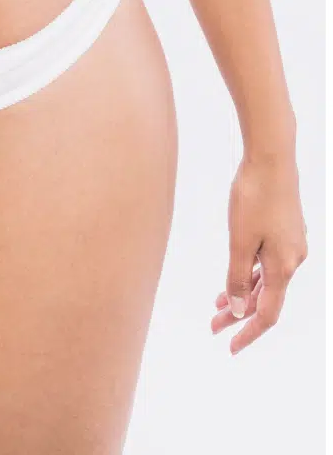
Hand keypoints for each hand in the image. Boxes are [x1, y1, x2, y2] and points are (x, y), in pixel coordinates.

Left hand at [211, 151, 307, 353]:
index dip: (248, 332)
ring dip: (243, 294)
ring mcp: (290, 245)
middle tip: (214, 327)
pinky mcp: (284, 231)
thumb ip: (238, 277)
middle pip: (266, 298)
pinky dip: (250, 274)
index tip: (230, 347)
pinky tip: (236, 276)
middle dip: (240, 315)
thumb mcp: (240, 240)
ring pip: (265, 280)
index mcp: (283, 267)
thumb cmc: (254, 196)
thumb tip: (238, 310)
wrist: (271, 159)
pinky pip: (266, 263)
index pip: (267, 313)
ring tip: (217, 305)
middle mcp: (292, 260)